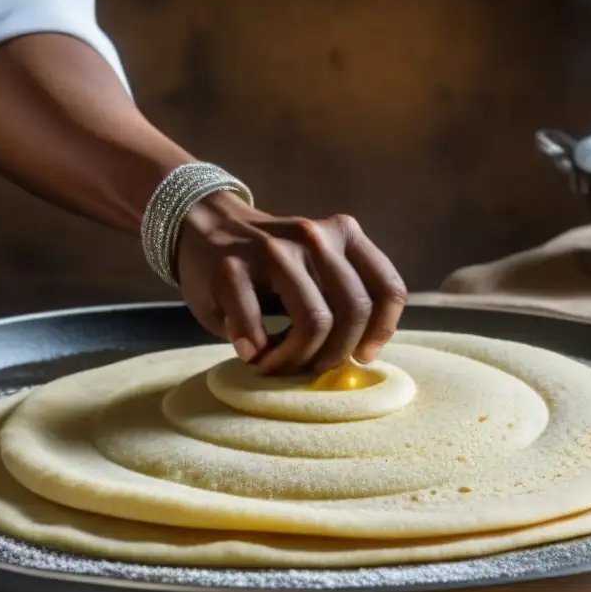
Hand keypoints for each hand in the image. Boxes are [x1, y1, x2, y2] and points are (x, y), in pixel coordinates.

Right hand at [176, 192, 406, 374]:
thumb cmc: (268, 263)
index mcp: (344, 234)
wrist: (203, 224)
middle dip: (335, 353)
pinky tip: (250, 352)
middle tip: (310, 367)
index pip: (387, 288)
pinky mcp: (232, 267)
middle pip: (353, 311)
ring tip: (278, 364)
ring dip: (297, 358)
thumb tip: (358, 353)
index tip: (363, 356)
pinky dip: (256, 350)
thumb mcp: (316, 265)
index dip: (382, 331)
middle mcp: (314, 236)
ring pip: (315, 321)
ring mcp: (273, 249)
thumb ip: (340, 295)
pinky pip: (256, 325)